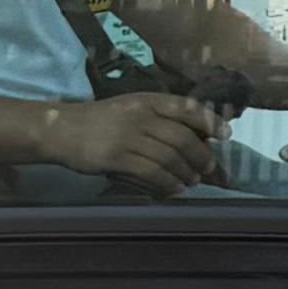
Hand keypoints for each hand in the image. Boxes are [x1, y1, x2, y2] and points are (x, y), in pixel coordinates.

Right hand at [49, 92, 225, 193]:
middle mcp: (141, 115)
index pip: (186, 107)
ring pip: (170, 156)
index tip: (226, 134)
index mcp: (147, 100)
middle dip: (201, 155)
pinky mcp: (117, 157)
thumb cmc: (100, 121)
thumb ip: (158, 118)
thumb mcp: (131, 109)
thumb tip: (194, 137)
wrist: (62, 129)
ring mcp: (128, 136)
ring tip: (192, 180)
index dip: (210, 121)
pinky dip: (168, 182)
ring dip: (186, 172)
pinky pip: (152, 171)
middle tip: (209, 166)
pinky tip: (174, 189)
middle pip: (183, 136)